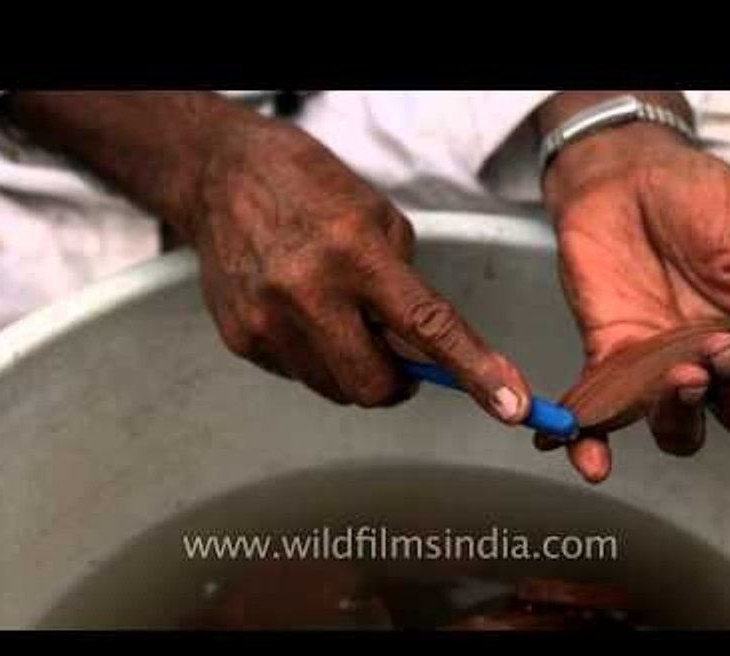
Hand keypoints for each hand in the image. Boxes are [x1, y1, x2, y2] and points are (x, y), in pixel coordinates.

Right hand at [2, 92, 531, 422]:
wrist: (220, 177)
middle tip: (395, 355)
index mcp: (356, 253)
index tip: (510, 404)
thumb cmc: (308, 188)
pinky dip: (314, 358)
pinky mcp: (241, 338)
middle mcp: (308, 293)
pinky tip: (300, 315)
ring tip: (337, 318)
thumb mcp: (377, 220)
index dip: (474, 370)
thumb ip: (404, 288)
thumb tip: (422, 349)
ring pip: (334, 389)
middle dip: (396, 383)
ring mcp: (268, 321)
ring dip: (352, 368)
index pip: (428, 326)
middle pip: (373, 386)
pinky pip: (297, 375)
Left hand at [539, 118, 729, 482]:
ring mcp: (665, 368)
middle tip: (725, 346)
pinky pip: (603, 416)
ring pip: (684, 429)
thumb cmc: (699, 197)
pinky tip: (592, 462)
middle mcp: (724, 363)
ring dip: (684, 417)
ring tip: (680, 377)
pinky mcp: (612, 360)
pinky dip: (593, 444)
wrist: (623, 175)